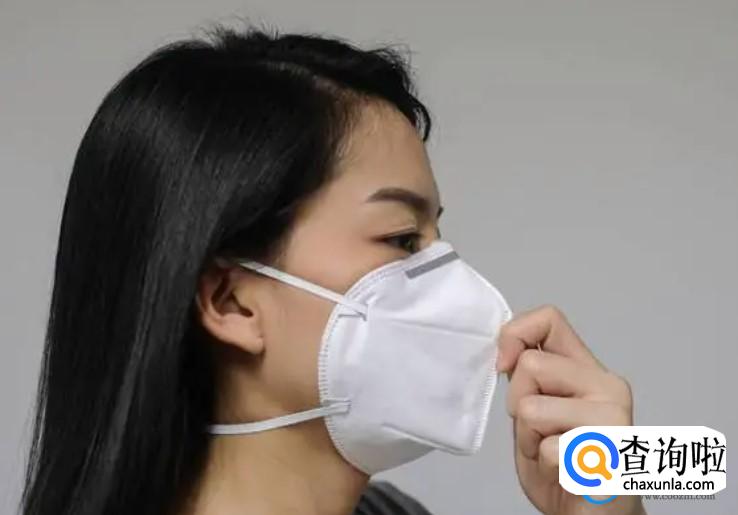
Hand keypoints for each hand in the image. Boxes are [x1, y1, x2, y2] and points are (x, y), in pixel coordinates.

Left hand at [496, 305, 645, 514]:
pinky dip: (544, 466)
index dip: (515, 333)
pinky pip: (547, 448)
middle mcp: (608, 386)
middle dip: (518, 403)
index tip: (503, 365)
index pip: (549, 319)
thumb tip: (505, 351)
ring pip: (531, 407)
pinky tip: (565, 473)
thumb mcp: (535, 413)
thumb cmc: (562, 465)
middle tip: (538, 432)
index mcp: (588, 371)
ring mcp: (614, 418)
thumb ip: (529, 380)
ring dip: (529, 439)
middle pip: (531, 364)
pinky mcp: (611, 451)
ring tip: (551, 453)